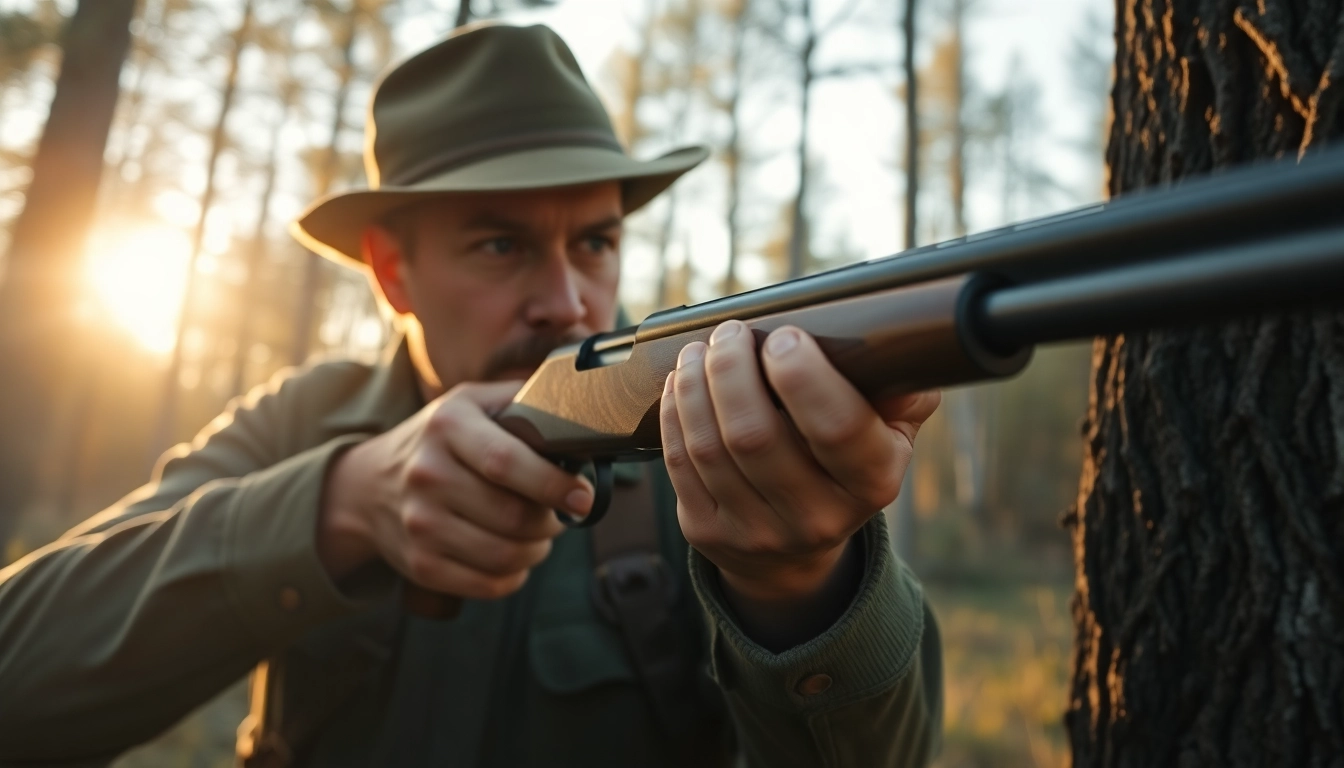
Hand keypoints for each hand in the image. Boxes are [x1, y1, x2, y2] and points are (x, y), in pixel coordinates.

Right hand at [317, 381, 592, 599]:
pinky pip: (486, 585)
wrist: (369, 485)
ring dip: (537, 550)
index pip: (506, 461)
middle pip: (512, 516)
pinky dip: (513, 577)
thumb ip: (522, 399)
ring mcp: (419, 523)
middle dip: (551, 521)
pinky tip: (513, 558)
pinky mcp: (419, 564)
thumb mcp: (471, 402)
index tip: (584, 498)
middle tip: (560, 514)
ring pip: (504, 556)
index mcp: (449, 426)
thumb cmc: (440, 441)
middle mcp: (428, 473)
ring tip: (538, 535)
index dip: (553, 484)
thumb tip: (584, 402)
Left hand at [660, 320, 938, 603]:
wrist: (796, 552)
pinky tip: (680, 384)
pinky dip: (676, 414)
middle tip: (730, 333)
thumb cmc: (842, 465)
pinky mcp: (709, 533)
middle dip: (732, 370)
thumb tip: (889, 350)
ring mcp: (758, 532)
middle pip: (756, 435)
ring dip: (696, 386)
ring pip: (710, 448)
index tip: (784, 336)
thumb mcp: (888, 434)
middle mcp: (816, 517)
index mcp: (871, 484)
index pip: (837, 429)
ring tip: (699, 351)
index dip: (804, 377)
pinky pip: (681, 464)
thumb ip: (898, 393)